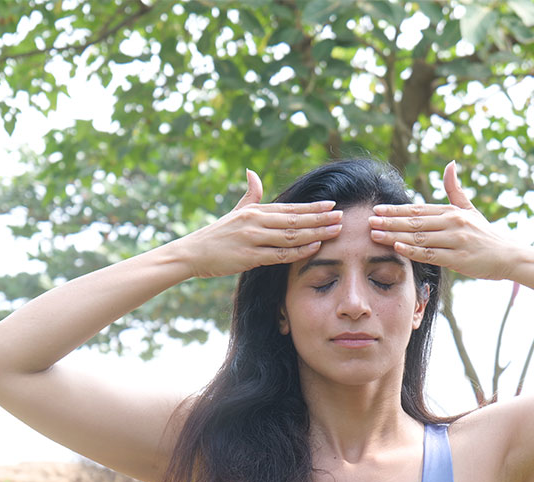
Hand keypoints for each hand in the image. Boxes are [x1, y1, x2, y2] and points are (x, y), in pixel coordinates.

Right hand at [176, 170, 343, 278]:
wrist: (192, 253)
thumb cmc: (216, 235)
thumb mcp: (234, 212)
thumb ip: (250, 194)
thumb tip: (252, 172)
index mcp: (255, 211)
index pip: (289, 208)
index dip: (312, 207)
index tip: (331, 205)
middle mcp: (255, 222)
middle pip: (295, 220)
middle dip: (320, 218)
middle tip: (342, 216)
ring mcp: (253, 239)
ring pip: (291, 236)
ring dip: (316, 233)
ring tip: (335, 230)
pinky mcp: (249, 257)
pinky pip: (279, 254)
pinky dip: (298, 251)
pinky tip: (315, 247)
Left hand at [368, 161, 520, 280]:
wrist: (508, 256)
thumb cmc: (484, 234)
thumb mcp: (469, 209)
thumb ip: (454, 189)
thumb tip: (450, 164)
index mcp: (451, 211)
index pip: (418, 209)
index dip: (396, 209)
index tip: (377, 209)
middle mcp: (452, 223)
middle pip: (415, 222)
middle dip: (390, 221)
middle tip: (368, 220)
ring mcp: (455, 240)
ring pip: (419, 238)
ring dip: (395, 235)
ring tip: (375, 234)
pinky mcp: (458, 258)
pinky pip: (431, 254)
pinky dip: (413, 251)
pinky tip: (397, 248)